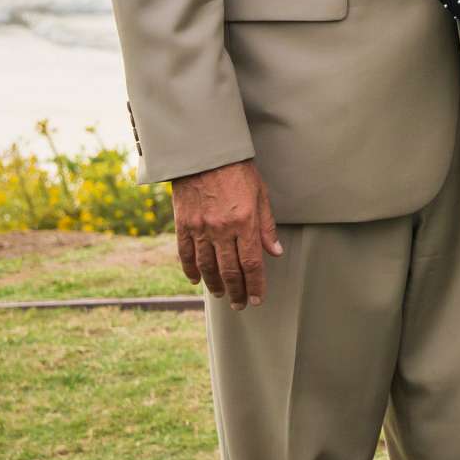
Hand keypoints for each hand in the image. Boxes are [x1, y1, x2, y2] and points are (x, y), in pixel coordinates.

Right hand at [171, 159, 281, 309]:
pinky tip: (197, 280)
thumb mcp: (261, 194)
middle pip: (229, 270)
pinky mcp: (183, 225)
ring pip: (207, 266)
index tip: (257, 299)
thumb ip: (267, 226)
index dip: (255, 285)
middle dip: (237, 291)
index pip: (252, 263)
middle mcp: (222, 229)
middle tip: (240, 305)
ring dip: (215, 285)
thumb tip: (276, 252)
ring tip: (222, 295)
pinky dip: (191, 270)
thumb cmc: (238, 172)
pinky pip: (186, 254)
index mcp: (245, 222)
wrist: (205, 154)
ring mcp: (200, 228)